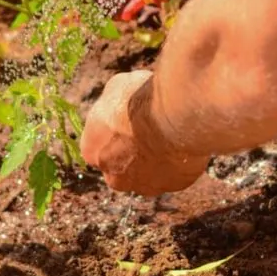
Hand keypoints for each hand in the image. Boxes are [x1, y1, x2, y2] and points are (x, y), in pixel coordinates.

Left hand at [80, 71, 209, 195]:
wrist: (175, 115)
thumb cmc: (140, 100)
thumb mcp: (115, 88)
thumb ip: (112, 107)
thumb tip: (119, 105)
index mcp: (92, 152)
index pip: (99, 143)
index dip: (115, 128)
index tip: (129, 116)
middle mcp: (114, 177)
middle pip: (121, 164)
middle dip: (133, 149)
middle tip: (150, 127)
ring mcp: (144, 185)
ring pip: (149, 173)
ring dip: (156, 157)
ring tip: (170, 132)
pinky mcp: (173, 186)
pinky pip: (174, 173)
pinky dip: (178, 160)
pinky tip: (184, 140)